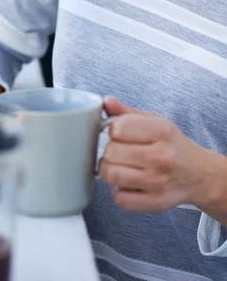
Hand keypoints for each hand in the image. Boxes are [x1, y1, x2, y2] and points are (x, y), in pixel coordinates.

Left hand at [98, 96, 206, 212]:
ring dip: (108, 170)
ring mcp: (158, 182)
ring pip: (112, 175)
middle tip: (118, 151)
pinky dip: (118, 190)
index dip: (113, 130)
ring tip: (118, 165)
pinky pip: (120, 198)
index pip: (118, 128)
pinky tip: (126, 183)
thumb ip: (127, 112)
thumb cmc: (172, 145)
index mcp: (161, 131)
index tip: (119, 133)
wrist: (198, 174)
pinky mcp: (155, 202)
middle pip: (111, 152)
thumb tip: (106, 101)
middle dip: (109, 150)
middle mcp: (161, 157)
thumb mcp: (154, 121)